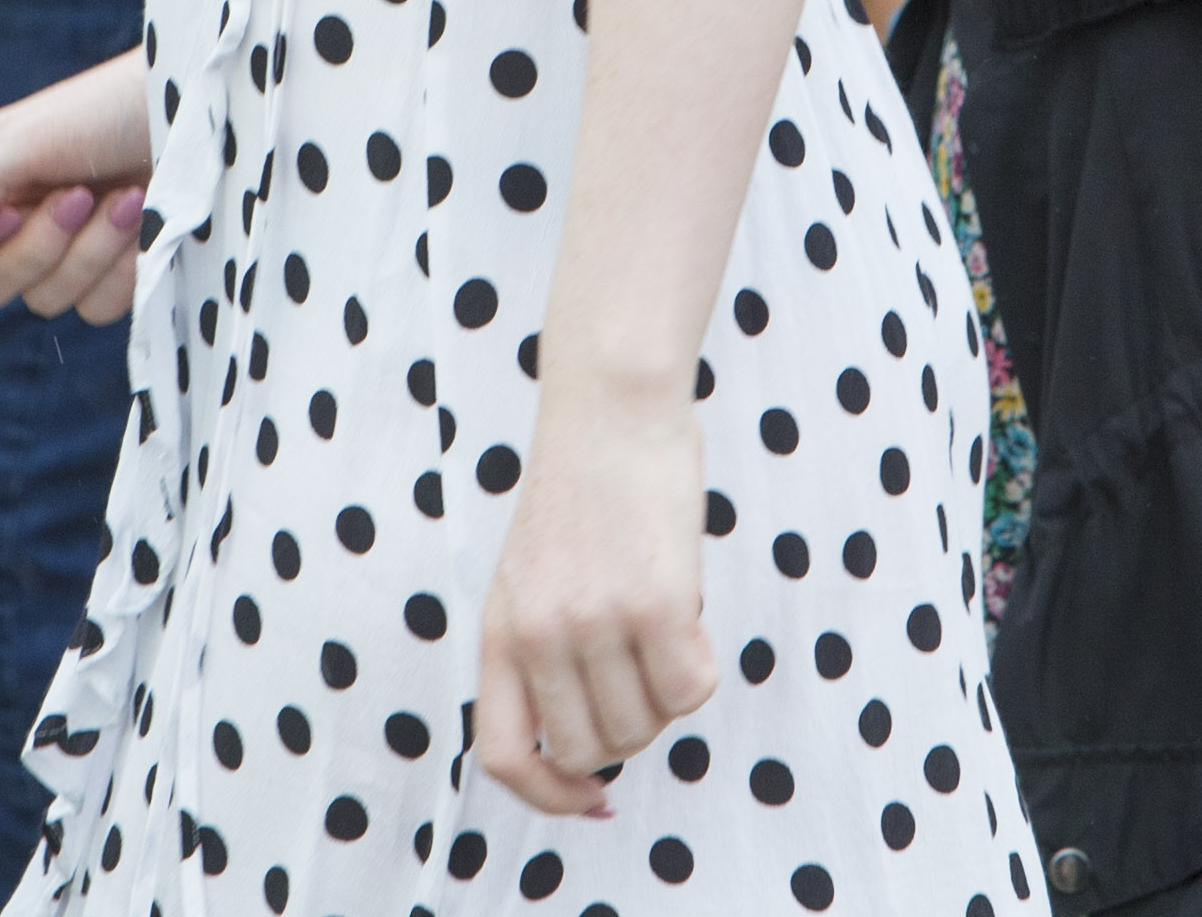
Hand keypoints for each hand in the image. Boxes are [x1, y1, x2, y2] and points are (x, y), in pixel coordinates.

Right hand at [0, 50, 155, 321]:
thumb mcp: (29, 140)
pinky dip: (123, 267)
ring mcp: (67, 250)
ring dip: (92, 251)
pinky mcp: (114, 271)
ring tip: (126, 196)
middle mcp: (18, 220)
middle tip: (79, 194)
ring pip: (47, 301)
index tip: (8, 208)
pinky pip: (97, 307)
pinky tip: (145, 219)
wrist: (195, 113)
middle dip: (40, 245)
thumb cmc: (108, 110)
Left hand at [475, 378, 713, 819]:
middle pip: (589, 750)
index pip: (504, 755)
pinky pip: (692, 689)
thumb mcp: (531, 577)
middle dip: (628, 731)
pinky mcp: (655, 604)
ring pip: (645, 726)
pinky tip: (690, 615)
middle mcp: (538, 634)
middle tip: (644, 673)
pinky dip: (702, 667)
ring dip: (666, 694)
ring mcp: (594, 621)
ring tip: (664, 628)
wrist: (612, 406)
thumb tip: (589, 752)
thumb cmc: (585, 490)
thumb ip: (542, 651)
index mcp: (499, 629)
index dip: (548, 796)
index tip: (591, 795)